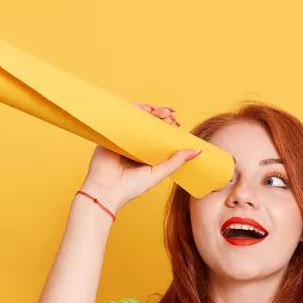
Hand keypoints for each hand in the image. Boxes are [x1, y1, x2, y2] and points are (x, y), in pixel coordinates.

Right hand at [80, 102, 198, 213]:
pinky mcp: (111, 134)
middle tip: (171, 116)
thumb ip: (175, 162)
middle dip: (161, 115)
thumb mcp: (157, 174)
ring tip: (161, 112)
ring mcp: (122, 137)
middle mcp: (133, 143)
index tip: (176, 124)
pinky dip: (134, 110)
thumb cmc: (129, 188)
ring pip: (137, 117)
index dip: (168, 125)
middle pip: (148, 122)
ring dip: (150, 110)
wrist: (106, 192)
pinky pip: (123, 117)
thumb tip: (196, 152)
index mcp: (144, 152)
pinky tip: (145, 110)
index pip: (158, 132)